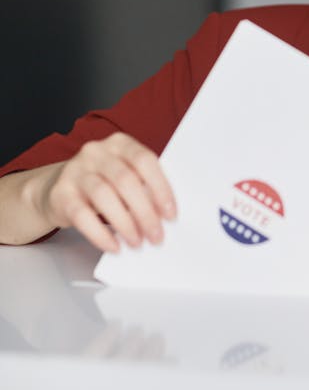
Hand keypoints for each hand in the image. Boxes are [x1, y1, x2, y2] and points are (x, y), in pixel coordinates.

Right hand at [33, 133, 176, 253]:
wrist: (56, 187)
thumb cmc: (102, 182)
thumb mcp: (123, 175)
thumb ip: (142, 186)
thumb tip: (163, 215)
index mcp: (119, 143)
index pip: (144, 160)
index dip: (160, 188)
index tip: (170, 214)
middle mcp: (96, 152)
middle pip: (125, 180)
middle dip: (144, 212)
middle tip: (155, 236)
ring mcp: (75, 171)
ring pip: (104, 196)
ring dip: (125, 223)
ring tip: (136, 242)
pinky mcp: (60, 193)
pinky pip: (82, 216)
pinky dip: (100, 234)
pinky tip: (113, 246)